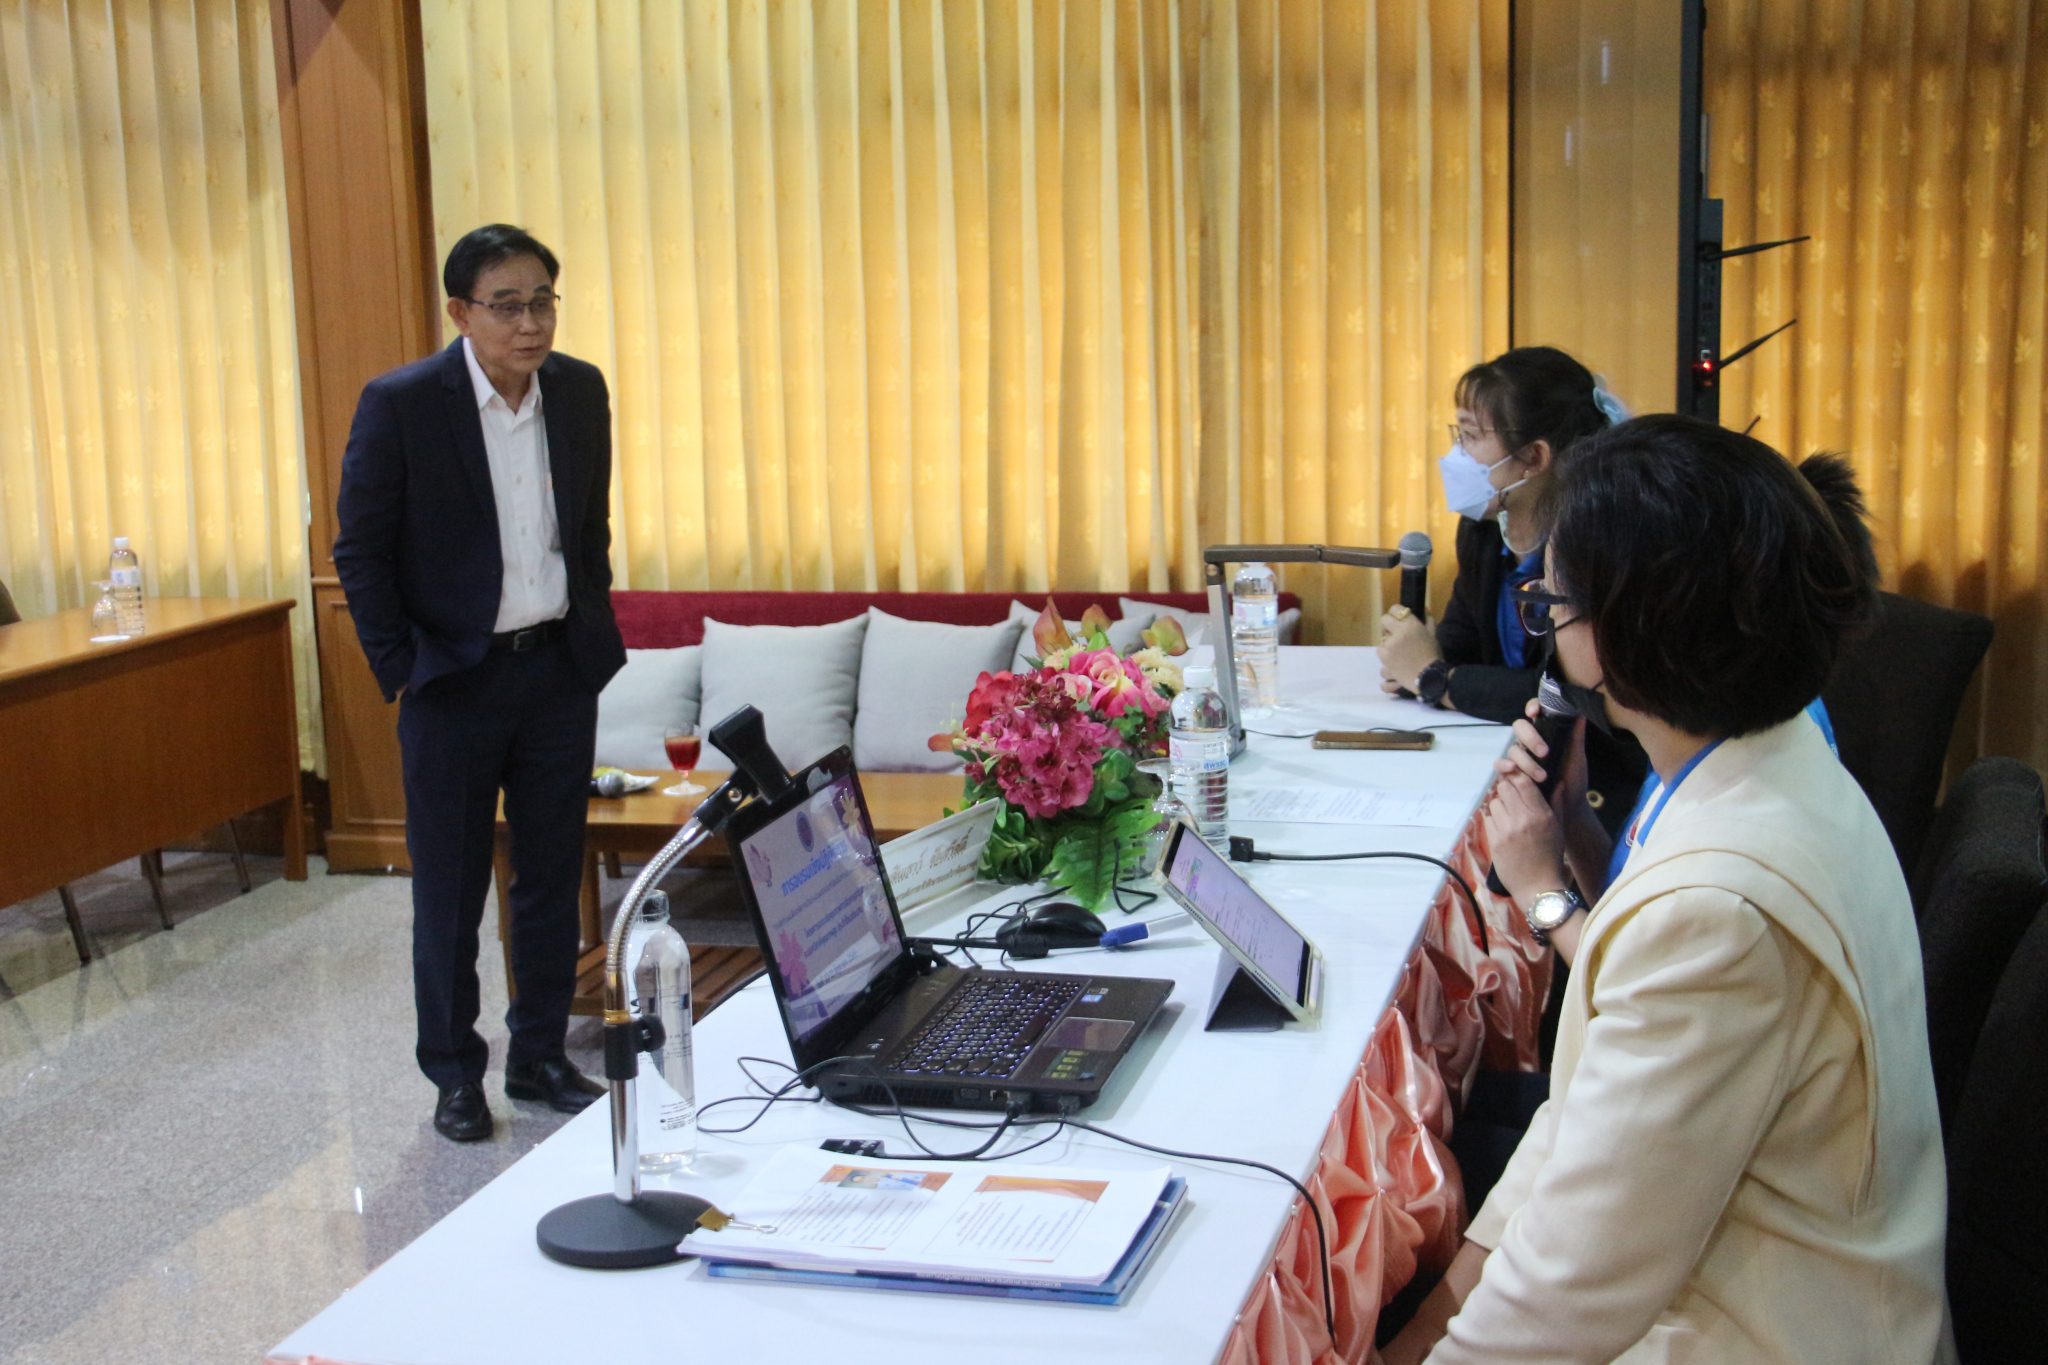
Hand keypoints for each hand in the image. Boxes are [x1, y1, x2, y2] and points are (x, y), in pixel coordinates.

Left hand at [1377, 606, 1440, 693]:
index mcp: (1410, 625)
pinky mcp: (1384, 662)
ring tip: (1400, 656)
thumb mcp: (1433, 635)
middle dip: (1388, 627)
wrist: (1431, 678)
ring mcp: (1388, 649)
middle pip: (1384, 621)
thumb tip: (1423, 609)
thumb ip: (1427, 620)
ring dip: (1388, 648)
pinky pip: (1381, 656)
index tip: (1399, 620)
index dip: (1396, 614)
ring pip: (1381, 642)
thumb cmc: (1434, 655)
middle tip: (1396, 636)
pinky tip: (1396, 667)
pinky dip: (1387, 664)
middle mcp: (1396, 634)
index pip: (1395, 609)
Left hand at [1483, 767, 1567, 907]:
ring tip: (1508, 815)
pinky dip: (1494, 820)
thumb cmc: (1552, 857)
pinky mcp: (1495, 842)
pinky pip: (1488, 819)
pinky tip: (1502, 827)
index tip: (1519, 781)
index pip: (1523, 782)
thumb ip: (1556, 804)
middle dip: (1507, 790)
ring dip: (1500, 805)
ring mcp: (1507, 831)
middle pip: (1505, 788)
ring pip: (1494, 802)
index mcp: (1541, 815)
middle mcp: (1523, 820)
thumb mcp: (1559, 829)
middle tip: (1512, 797)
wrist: (1539, 887)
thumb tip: (1558, 782)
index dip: (1519, 777)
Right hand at [1496, 699, 1588, 820]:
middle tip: (1545, 753)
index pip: (1535, 713)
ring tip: (1542, 776)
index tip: (1535, 712)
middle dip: (1531, 738)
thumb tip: (1580, 713)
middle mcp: (1529, 742)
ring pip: (1513, 748)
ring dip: (1526, 761)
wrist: (1568, 807)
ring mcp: (1519, 757)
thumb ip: (1575, 737)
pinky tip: (1512, 770)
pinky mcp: (1510, 773)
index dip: (1532, 707)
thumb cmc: (1574, 781)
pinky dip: (1504, 766)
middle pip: (1520, 727)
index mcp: (1546, 734)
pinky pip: (1501, 765)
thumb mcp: (1577, 758)